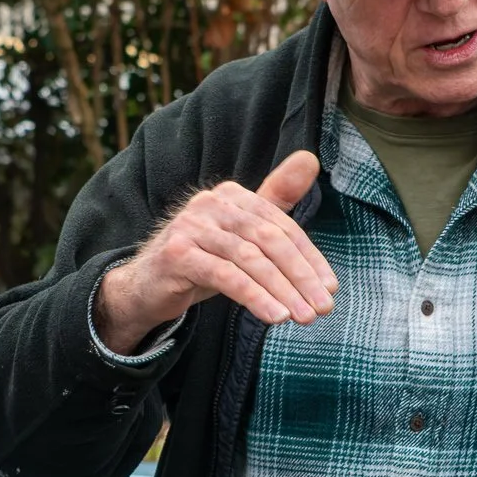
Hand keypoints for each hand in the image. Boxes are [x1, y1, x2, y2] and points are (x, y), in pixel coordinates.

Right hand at [95, 150, 335, 353]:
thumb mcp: (241, 235)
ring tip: (302, 318)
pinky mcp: (177, 254)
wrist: (146, 286)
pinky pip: (226, 276)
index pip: (281, 225)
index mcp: (231, 194)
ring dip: (282, 291)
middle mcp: (210, 203)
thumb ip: (276, 200)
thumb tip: (311, 158)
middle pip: (268, 239)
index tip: (330, 288)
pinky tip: (274, 316)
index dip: (309, 258)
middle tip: (323, 308)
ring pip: (249, 259)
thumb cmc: (202, 260)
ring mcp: (190, 227)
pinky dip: (255, 297)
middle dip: (300, 276)